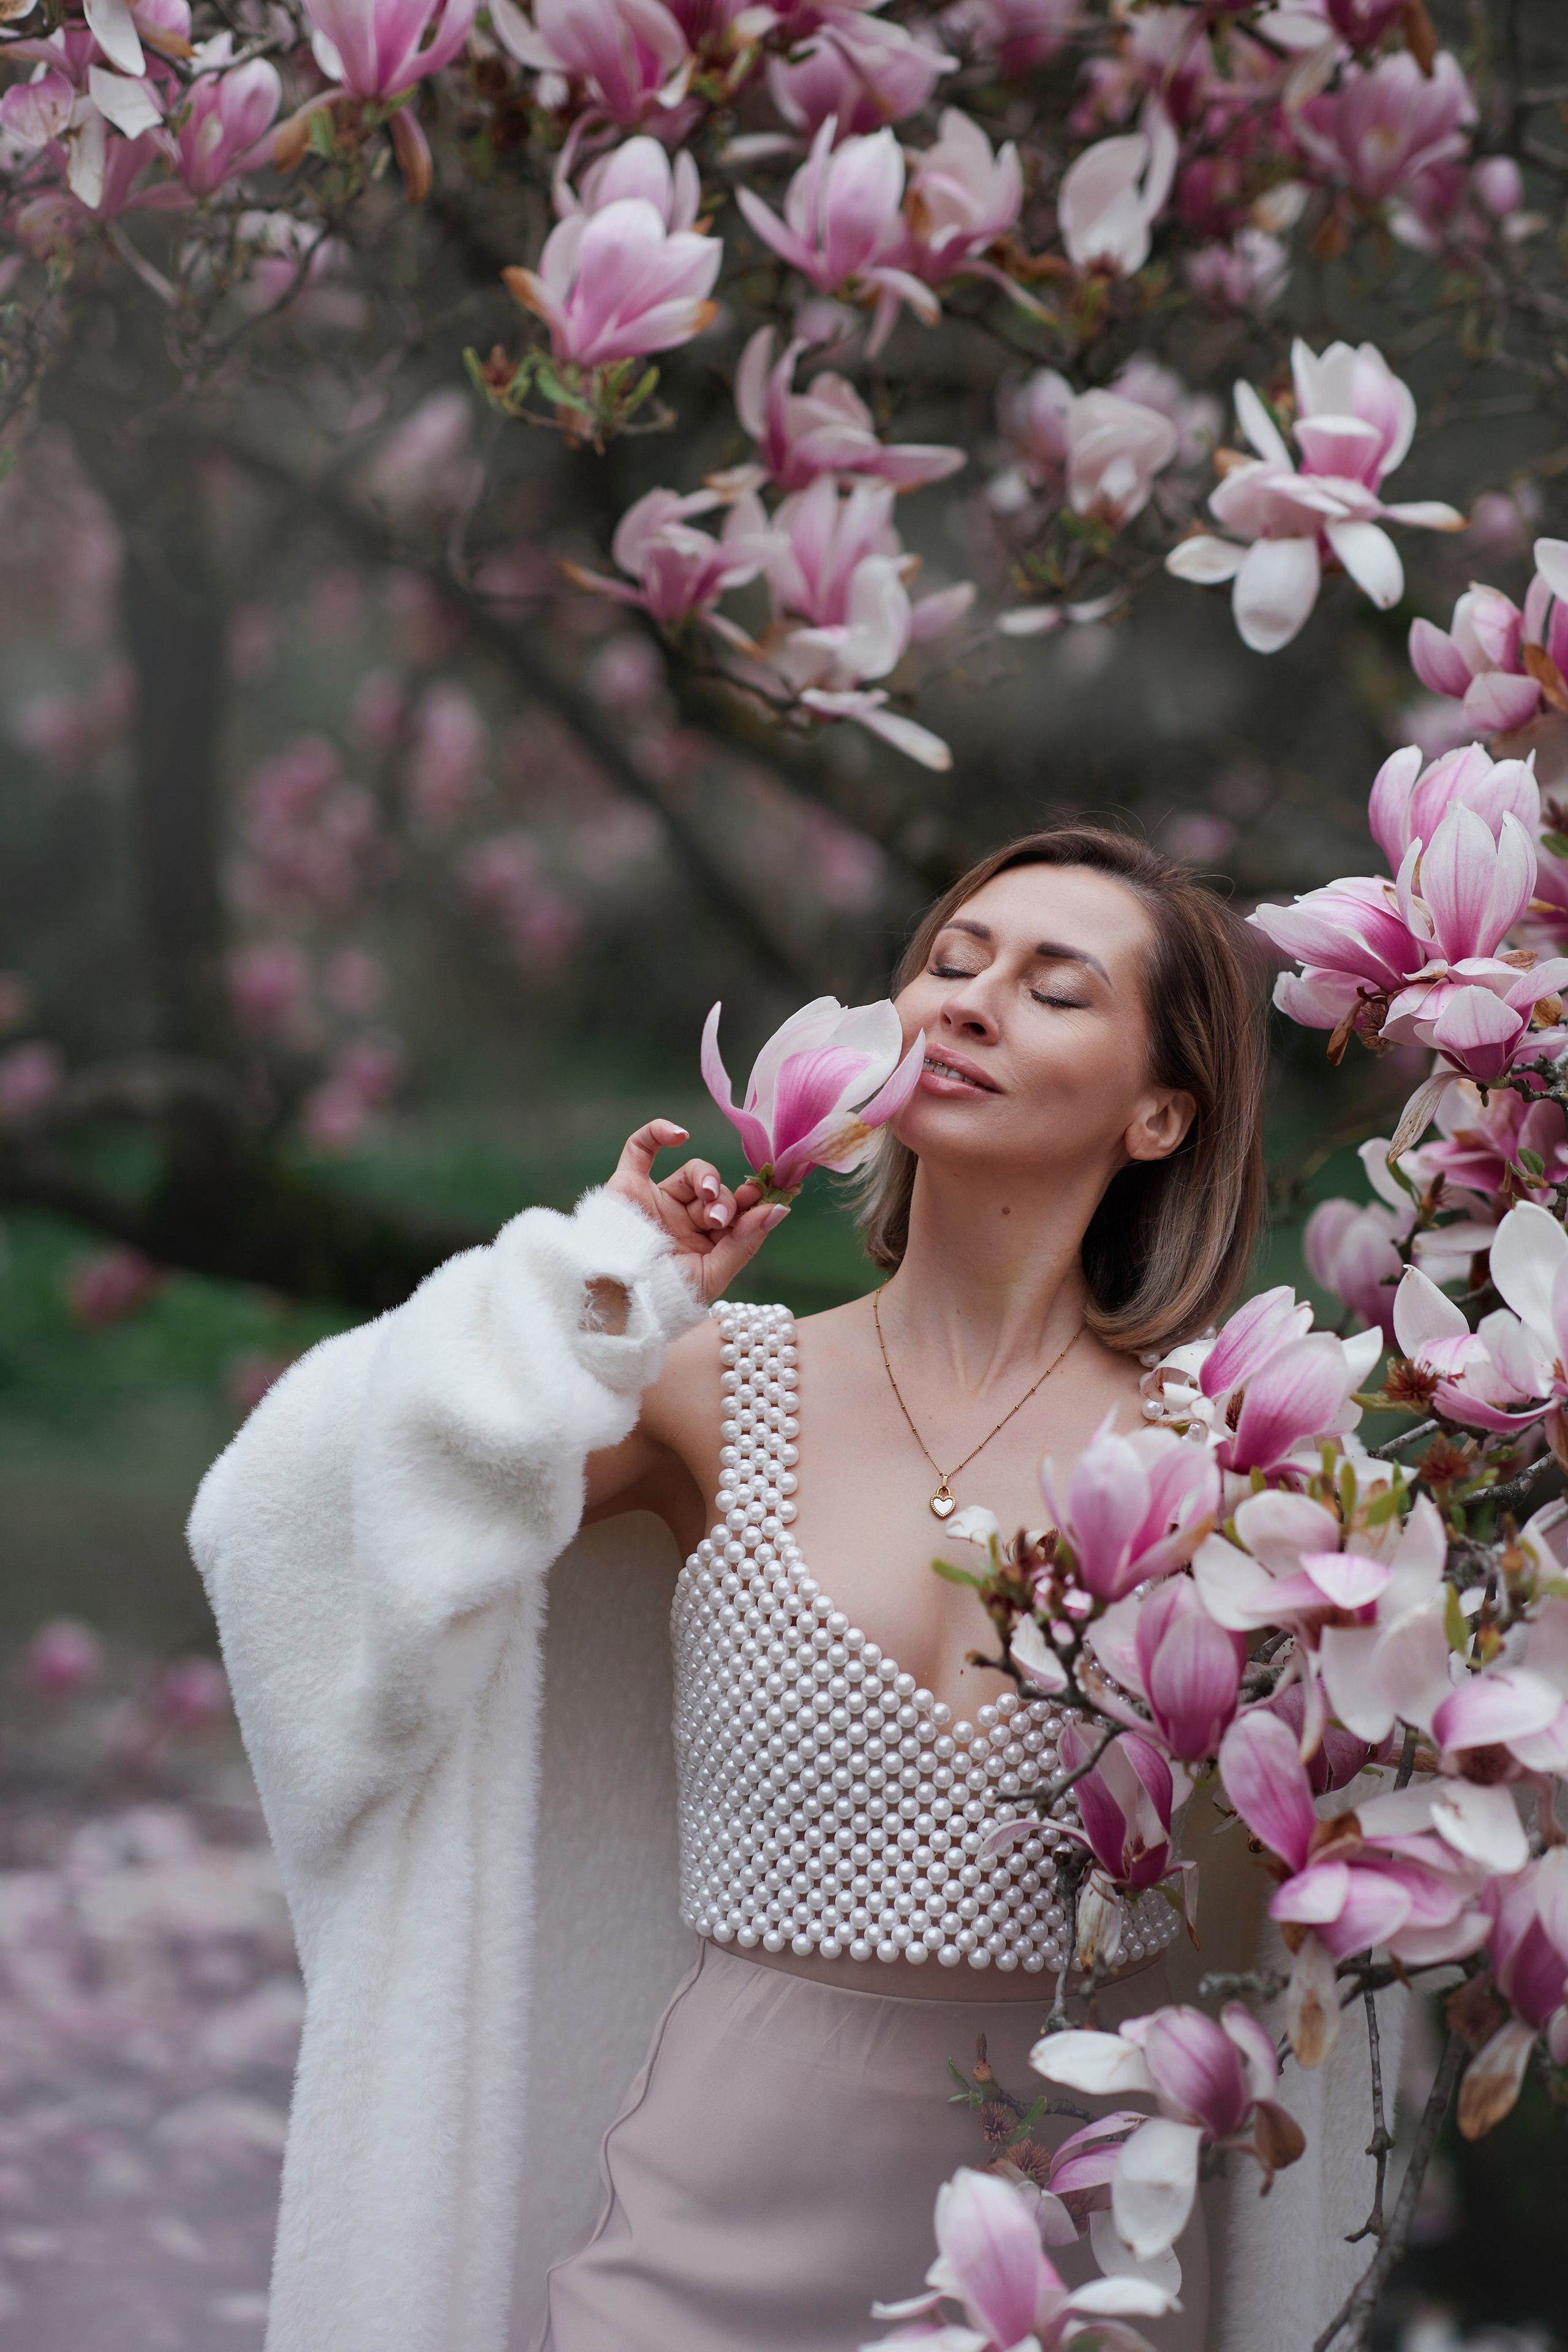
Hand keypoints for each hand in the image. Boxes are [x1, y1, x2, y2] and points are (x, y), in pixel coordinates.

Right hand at [607, 1120, 784, 1305]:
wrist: (614, 1295)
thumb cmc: (663, 1294)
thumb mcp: (713, 1273)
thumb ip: (745, 1241)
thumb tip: (780, 1208)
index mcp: (705, 1242)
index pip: (737, 1212)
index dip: (752, 1202)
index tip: (763, 1196)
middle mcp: (683, 1218)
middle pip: (718, 1193)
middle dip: (726, 1202)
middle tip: (718, 1218)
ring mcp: (657, 1200)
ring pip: (693, 1172)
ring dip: (707, 1178)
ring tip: (708, 1196)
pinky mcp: (628, 1185)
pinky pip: (641, 1147)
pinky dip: (659, 1131)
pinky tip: (679, 1134)